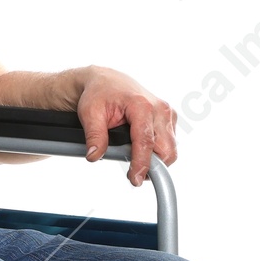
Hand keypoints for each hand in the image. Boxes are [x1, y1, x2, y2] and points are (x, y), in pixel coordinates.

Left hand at [76, 68, 175, 186]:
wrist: (107, 81)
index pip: (146, 142)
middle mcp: (160, 108)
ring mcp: (167, 113)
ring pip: (170, 149)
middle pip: (166, 150)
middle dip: (152, 166)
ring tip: (134, 159)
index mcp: (141, 105)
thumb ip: (94, 135)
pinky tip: (141, 148)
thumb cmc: (99, 94)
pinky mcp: (170, 118)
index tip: (135, 179)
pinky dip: (158, 151)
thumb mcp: (89, 113)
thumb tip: (95, 156)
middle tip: (133, 175)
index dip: (142, 164)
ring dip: (156, 159)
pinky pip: (170, 143)